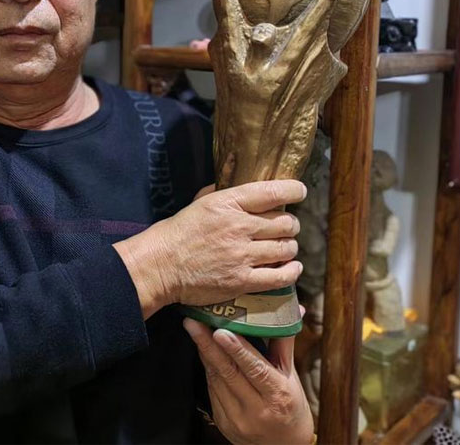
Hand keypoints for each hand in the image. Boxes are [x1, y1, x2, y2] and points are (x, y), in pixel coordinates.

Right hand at [114, 180, 304, 317]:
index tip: (300, 192)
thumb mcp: (200, 202)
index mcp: (227, 203)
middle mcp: (238, 227)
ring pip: (286, 248)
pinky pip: (280, 276)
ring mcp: (241, 255)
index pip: (272, 192)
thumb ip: (223, 191)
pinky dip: (291, 271)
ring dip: (290, 248)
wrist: (160, 265)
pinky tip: (291, 267)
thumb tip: (240, 179)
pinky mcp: (241, 280)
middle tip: (285, 228)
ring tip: (284, 248)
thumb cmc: (179, 232)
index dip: (293, 190)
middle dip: (291, 225)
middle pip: (286, 223)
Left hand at [184, 318, 313, 443]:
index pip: (255, 369)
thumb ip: (284, 343)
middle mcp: (256, 410)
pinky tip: (203, 352)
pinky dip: (208, 369)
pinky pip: (211, 390)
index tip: (220, 331)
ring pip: (216, 380)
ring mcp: (237, 419)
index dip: (237, 350)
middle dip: (207, 345)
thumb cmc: (291, 406)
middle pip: (228, 373)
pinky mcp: (223, 423)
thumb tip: (293, 309)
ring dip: (204, 353)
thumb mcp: (291, 376)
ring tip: (194, 329)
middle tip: (193, 323)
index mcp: (278, 396)